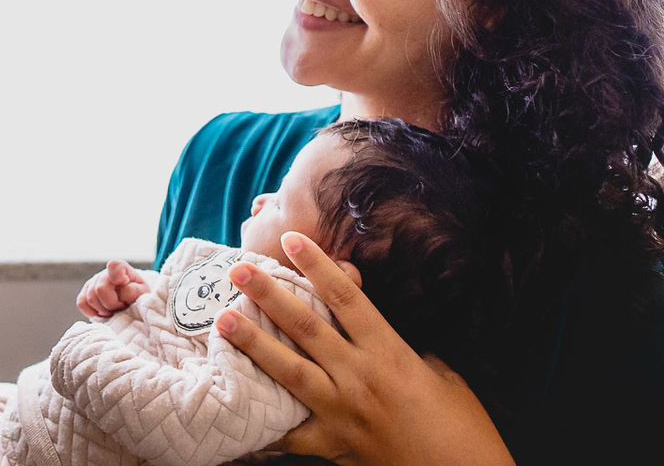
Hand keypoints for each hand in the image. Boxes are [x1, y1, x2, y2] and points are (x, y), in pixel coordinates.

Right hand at [76, 260, 148, 317]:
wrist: (131, 300)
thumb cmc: (137, 295)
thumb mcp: (142, 293)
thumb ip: (133, 290)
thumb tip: (120, 290)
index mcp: (120, 268)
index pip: (114, 266)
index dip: (117, 276)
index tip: (125, 284)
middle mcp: (104, 273)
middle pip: (100, 289)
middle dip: (112, 304)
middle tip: (121, 307)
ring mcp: (92, 282)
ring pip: (90, 298)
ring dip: (103, 310)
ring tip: (114, 310)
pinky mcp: (84, 293)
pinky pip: (81, 303)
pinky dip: (92, 312)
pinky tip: (103, 313)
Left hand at [215, 232, 514, 465]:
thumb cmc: (463, 426)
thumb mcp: (445, 373)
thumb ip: (404, 345)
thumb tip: (372, 322)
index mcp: (390, 354)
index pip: (347, 299)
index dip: (318, 266)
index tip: (291, 240)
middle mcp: (361, 378)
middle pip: (306, 327)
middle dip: (269, 295)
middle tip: (238, 270)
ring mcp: (343, 412)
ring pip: (289, 371)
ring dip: (254, 343)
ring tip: (223, 320)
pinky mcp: (334, 445)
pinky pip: (290, 435)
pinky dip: (261, 424)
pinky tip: (233, 410)